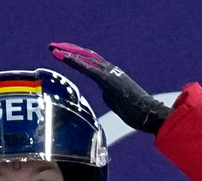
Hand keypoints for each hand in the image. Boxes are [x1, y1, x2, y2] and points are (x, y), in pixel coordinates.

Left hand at [49, 42, 170, 134]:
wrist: (148, 113)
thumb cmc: (135, 111)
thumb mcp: (117, 102)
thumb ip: (109, 95)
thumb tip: (104, 94)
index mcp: (112, 75)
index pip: (91, 63)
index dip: (77, 57)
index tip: (63, 54)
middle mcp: (110, 70)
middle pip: (87, 56)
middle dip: (69, 50)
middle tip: (53, 47)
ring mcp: (109, 74)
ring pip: (86, 60)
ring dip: (69, 54)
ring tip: (54, 50)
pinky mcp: (108, 80)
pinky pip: (89, 69)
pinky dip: (76, 62)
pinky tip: (65, 58)